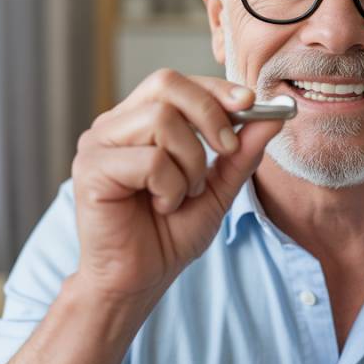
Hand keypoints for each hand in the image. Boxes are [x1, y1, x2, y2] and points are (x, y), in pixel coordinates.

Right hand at [71, 69, 282, 303]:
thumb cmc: (169, 234)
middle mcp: (113, 125)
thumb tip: (272, 117)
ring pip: (161, 120)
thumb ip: (241, 153)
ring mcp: (97, 145)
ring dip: (189, 163)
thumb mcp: (218, 189)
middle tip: (226, 151)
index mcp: (137, 122)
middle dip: (208, 113)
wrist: (139, 280)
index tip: (249, 104)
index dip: (214, 89)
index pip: (175, 82)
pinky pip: (150, 159)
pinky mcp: (91, 170)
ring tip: (182, 194)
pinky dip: (170, 187)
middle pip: (166, 84)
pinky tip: (161, 206)